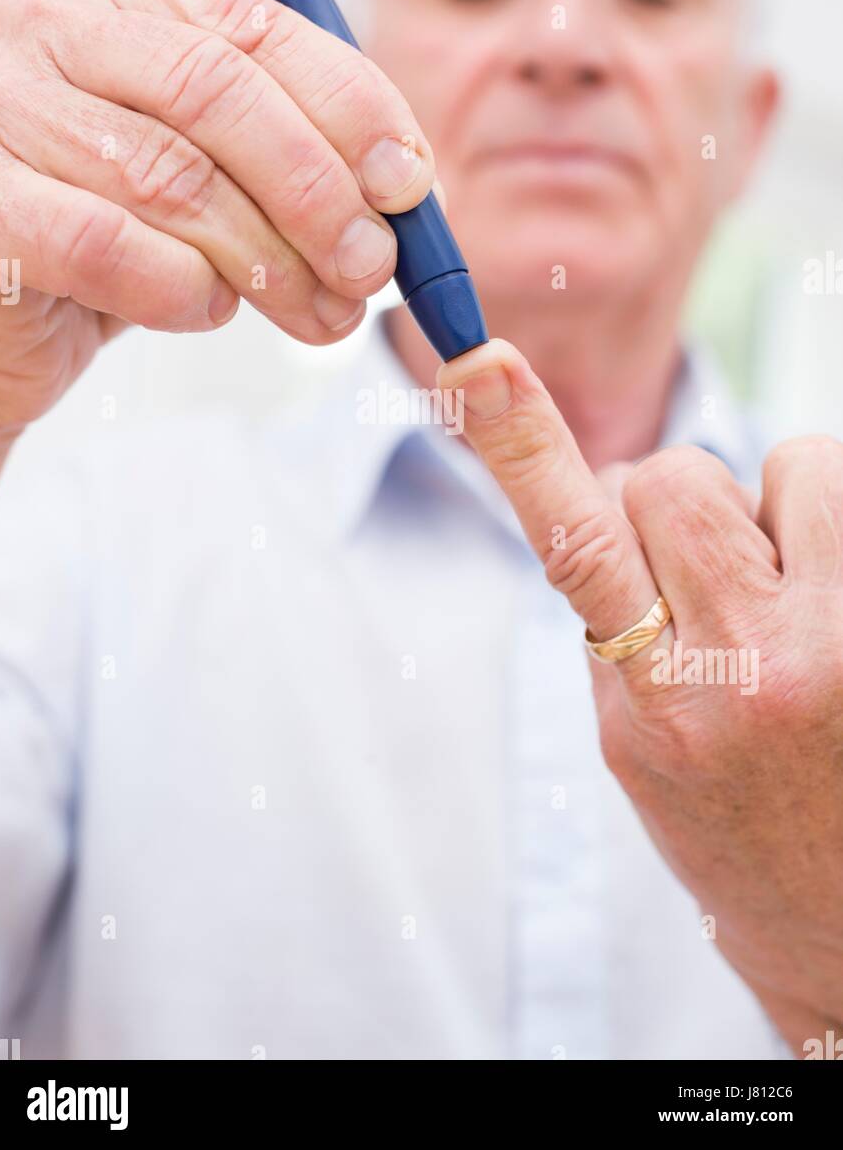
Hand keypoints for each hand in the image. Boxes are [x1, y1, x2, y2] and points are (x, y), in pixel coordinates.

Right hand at [0, 0, 433, 434]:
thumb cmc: (106, 241)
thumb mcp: (205, 179)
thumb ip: (286, 164)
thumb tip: (409, 193)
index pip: (259, 29)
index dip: (352, 107)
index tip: (410, 185)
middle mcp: (52, 29)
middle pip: (220, 93)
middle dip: (317, 191)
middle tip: (371, 268)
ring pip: (171, 176)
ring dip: (269, 260)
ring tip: (319, 313)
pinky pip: (105, 244)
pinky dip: (179, 288)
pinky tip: (207, 309)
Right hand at [439, 339, 842, 1057]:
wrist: (840, 923)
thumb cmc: (730, 828)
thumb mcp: (637, 744)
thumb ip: (616, 619)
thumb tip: (621, 488)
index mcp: (655, 708)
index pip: (578, 550)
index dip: (522, 447)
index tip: (480, 364)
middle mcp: (750, 671)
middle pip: (678, 477)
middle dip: (675, 502)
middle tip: (706, 578)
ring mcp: (836, 645)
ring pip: (791, 463)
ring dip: (775, 507)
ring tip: (788, 591)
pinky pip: (842, 492)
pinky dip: (825, 525)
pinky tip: (825, 599)